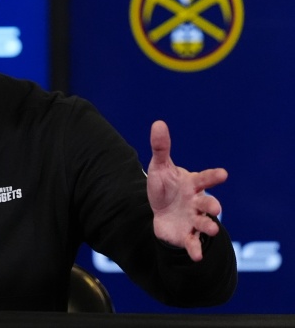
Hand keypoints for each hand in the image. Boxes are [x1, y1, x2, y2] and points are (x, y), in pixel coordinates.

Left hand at [146, 120, 227, 261]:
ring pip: (205, 223)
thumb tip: (158, 123)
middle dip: (213, 205)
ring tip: (211, 228)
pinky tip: (196, 256)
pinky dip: (196, 249)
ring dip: (209, 226)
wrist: (162, 212)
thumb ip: (161, 148)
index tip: (223, 174)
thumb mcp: (160, 167)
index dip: (213, 176)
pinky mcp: (187, 235)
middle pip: (208, 203)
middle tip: (216, 207)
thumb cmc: (165, 187)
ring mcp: (193, 219)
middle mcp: (197, 202)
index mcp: (192, 184)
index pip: (205, 178)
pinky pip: (193, 242)